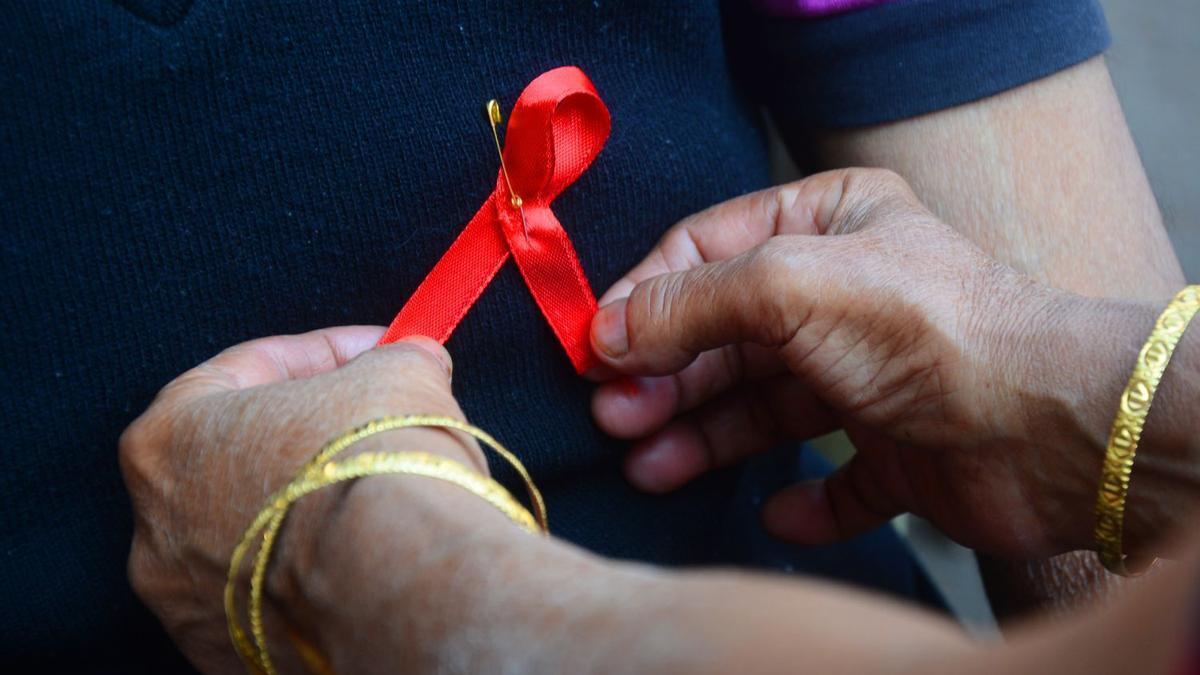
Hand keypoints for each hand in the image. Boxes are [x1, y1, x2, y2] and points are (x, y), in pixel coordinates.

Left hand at [119, 327, 484, 671]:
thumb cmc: (378, 462)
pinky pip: (271, 599)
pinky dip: (312, 575)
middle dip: (310, 434)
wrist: (404, 583)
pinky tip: (368, 558)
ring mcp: (188, 605)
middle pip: (240, 458)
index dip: (325, 352)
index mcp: (169, 438)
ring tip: (381, 497)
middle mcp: (156, 528)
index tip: (379, 351)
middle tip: (377, 421)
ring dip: (308, 508)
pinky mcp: (232, 658)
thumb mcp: (399, 373)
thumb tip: (409, 362)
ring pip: (253, 536)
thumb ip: (392, 360)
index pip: (246, 371)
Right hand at [589, 169, 1108, 557]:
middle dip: (666, 376)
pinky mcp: (898, 451)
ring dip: (704, 435)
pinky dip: (801, 499)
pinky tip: (777, 508)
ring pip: (765, 407)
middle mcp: (848, 296)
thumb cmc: (928, 330)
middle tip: (614, 417)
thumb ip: (691, 301)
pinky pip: (834, 477)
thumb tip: (606, 327)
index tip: (594, 348)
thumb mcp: (789, 285)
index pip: (706, 252)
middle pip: (726, 336)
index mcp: (829, 224)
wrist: (1047, 427)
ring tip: (649, 465)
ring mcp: (872, 376)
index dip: (646, 298)